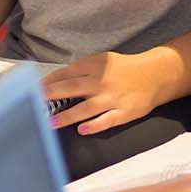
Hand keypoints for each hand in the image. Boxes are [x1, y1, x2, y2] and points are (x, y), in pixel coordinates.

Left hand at [42, 51, 173, 134]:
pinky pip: (107, 120)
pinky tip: (82, 130)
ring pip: (86, 108)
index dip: (49, 81)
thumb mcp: (103, 61)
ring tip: (51, 122)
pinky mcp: (124, 111)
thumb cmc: (125, 69)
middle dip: (52, 95)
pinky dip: (95, 125)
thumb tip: (56, 82)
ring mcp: (113, 97)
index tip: (34, 89)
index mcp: (96, 65)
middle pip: (72, 88)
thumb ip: (82, 71)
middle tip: (34, 102)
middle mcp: (102, 81)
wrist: (157, 74)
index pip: (67, 73)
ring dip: (67, 115)